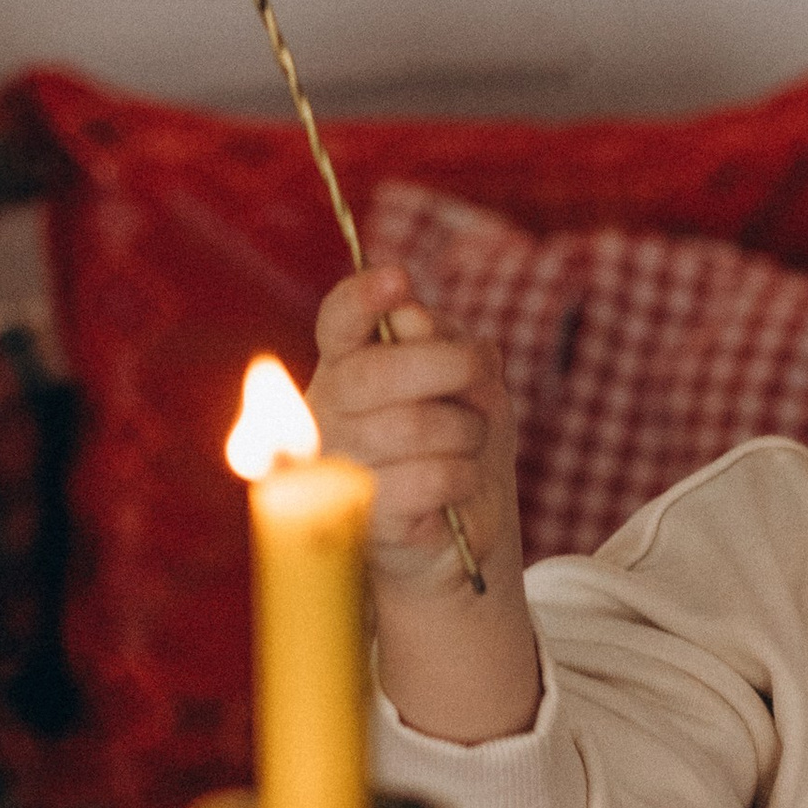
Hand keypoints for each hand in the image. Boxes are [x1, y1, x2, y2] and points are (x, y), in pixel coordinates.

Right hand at [312, 262, 518, 591]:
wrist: (458, 529)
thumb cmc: (455, 439)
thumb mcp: (463, 378)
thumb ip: (437, 341)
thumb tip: (411, 318)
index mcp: (345, 364)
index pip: (338, 323)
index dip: (362, 299)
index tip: (398, 277)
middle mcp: (327, 412)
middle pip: (377, 372)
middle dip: (449, 365)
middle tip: (480, 372)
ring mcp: (340, 467)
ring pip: (414, 426)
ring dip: (467, 429)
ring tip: (469, 441)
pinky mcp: (366, 516)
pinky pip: (431, 477)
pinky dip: (465, 476)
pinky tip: (459, 484)